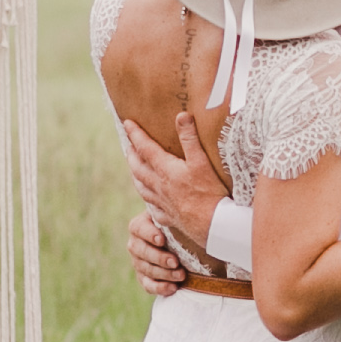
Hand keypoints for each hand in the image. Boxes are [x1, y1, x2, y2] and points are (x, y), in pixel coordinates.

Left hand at [121, 108, 229, 240]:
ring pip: (142, 187)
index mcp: (165, 170)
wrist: (213, 225)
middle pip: (138, 168)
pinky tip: (150, 200)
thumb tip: (181, 116)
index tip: (127, 123)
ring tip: (133, 169)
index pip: (145, 148)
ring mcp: (162, 203)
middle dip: (131, 154)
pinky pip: (152, 207)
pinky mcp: (169, 217)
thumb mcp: (201, 162)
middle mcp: (159, 186)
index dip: (135, 134)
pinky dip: (148, 199)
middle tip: (128, 145)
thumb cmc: (209, 193)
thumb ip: (190, 139)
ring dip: (135, 175)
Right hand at [125, 205, 192, 296]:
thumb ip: (177, 213)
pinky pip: (148, 285)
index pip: (138, 228)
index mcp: (141, 225)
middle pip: (141, 252)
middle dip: (159, 258)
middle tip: (176, 262)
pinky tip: (173, 288)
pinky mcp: (144, 277)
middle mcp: (136, 244)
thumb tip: (186, 201)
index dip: (148, 234)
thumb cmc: (181, 225)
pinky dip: (159, 288)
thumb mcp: (177, 218)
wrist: (185, 242)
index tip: (162, 239)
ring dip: (164, 274)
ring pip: (146, 269)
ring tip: (181, 275)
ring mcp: (138, 262)